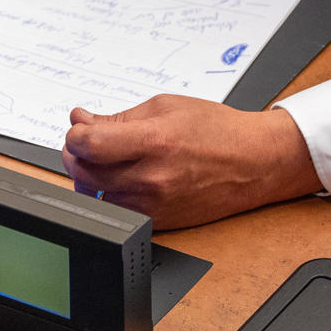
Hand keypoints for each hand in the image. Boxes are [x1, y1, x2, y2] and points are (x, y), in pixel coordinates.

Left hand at [60, 96, 320, 228]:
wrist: (255, 163)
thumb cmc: (217, 130)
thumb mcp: (165, 107)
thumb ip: (118, 118)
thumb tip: (81, 121)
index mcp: (153, 143)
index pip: (88, 145)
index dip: (75, 135)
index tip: (80, 128)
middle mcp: (152, 179)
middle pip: (84, 173)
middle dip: (76, 155)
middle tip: (87, 141)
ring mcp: (155, 206)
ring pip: (97, 196)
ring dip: (91, 176)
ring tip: (106, 158)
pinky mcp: (160, 223)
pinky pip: (118, 210)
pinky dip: (111, 194)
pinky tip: (123, 177)